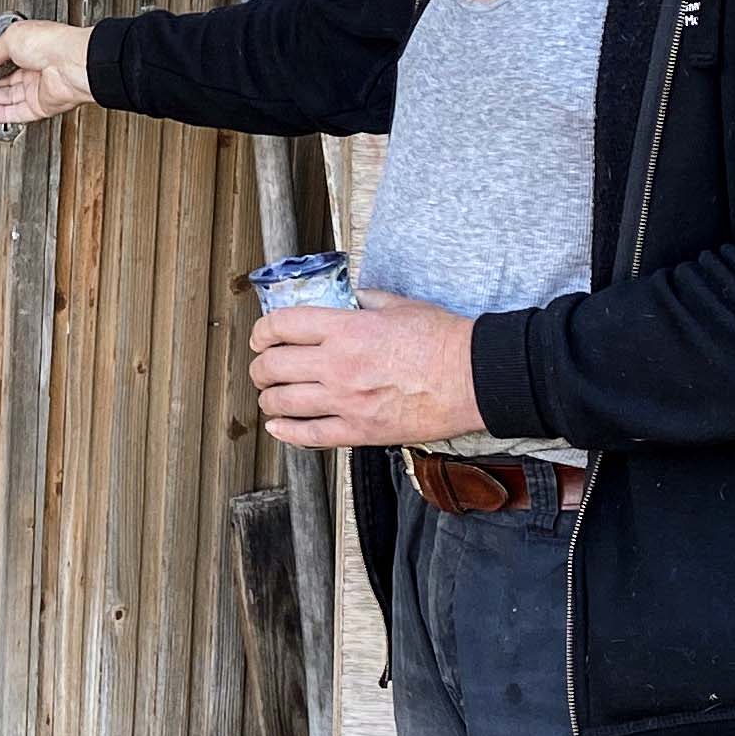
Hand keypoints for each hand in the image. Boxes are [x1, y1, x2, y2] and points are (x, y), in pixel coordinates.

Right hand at [0, 19, 94, 125]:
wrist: (73, 63)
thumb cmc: (52, 43)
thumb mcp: (12, 37)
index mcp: (31, 47)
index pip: (3, 59)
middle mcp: (35, 68)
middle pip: (4, 81)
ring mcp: (39, 88)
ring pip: (8, 98)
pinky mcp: (42, 105)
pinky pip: (17, 112)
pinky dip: (0, 114)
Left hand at [251, 290, 483, 447]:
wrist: (474, 378)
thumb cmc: (444, 341)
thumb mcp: (398, 305)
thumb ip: (364, 301)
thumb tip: (347, 299)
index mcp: (346, 329)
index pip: (282, 325)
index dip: (263, 331)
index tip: (262, 335)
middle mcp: (339, 365)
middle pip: (274, 365)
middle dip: (261, 366)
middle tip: (263, 366)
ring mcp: (346, 401)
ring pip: (283, 402)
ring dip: (268, 398)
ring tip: (269, 395)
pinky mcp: (360, 431)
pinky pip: (309, 436)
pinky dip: (286, 432)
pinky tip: (278, 427)